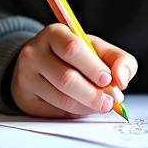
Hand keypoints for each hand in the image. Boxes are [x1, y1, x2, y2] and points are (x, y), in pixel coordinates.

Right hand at [10, 24, 135, 118]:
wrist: (40, 65)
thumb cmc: (73, 57)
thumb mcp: (97, 49)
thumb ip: (118, 60)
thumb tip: (122, 79)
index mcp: (54, 34)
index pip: (72, 48)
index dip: (93, 67)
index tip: (107, 79)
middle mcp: (34, 53)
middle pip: (66, 78)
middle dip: (93, 94)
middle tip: (109, 101)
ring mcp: (26, 77)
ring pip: (62, 99)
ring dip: (87, 106)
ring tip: (99, 104)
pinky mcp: (26, 99)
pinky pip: (55, 112)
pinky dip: (75, 113)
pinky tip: (81, 106)